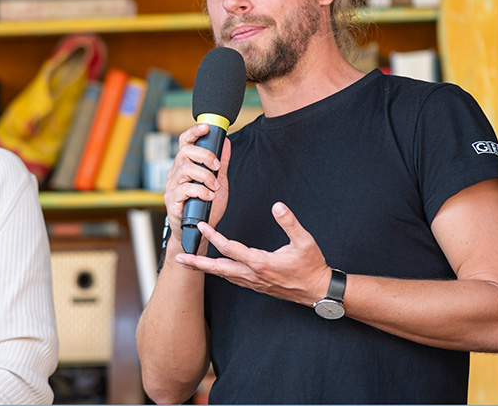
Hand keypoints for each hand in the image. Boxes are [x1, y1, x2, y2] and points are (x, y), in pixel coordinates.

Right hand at [162, 123, 230, 254]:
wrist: (198, 233)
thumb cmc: (206, 207)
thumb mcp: (219, 183)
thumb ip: (221, 164)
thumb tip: (226, 143)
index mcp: (185, 166)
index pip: (185, 143)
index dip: (194, 132)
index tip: (206, 127)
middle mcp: (175, 173)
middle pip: (184, 152)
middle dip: (204, 156)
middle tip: (216, 166)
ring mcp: (171, 186)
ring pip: (185, 170)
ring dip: (205, 176)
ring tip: (215, 186)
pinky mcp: (171, 200)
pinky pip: (184, 189)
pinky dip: (200, 191)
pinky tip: (209, 196)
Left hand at [175, 201, 331, 306]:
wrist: (319, 291)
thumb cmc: (312, 266)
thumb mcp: (305, 241)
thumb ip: (290, 223)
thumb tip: (277, 206)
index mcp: (261, 262)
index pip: (231, 248)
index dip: (214, 237)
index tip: (202, 225)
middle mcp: (253, 275)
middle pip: (218, 268)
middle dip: (197, 263)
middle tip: (178, 258)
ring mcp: (253, 282)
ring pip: (223, 275)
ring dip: (204, 269)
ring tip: (188, 263)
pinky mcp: (256, 285)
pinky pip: (232, 279)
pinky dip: (219, 272)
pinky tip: (213, 269)